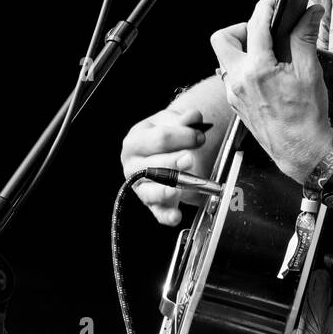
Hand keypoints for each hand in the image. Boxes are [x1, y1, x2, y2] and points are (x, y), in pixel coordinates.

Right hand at [120, 106, 209, 225]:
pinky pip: (158, 213)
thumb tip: (192, 117)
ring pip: (152, 191)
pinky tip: (177, 216)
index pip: (158, 139)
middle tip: (190, 158)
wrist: (162, 150)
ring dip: (169, 188)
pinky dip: (168, 216)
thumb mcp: (171, 122)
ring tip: (184, 183)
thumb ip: (184, 119)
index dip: (182, 137)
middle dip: (174, 162)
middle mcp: (133, 166)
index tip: (199, 136)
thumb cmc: (165, 136)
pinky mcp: (152, 204)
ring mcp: (141, 186)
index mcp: (135, 142)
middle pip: (154, 166)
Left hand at [210, 0, 332, 184]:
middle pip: (223, 38)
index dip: (266, 5)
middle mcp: (239, 80)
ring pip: (226, 57)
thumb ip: (306, 37)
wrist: (301, 150)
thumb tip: (310, 12)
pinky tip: (266, 71)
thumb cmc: (306, 117)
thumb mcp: (310, 71)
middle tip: (263, 30)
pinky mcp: (236, 103)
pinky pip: (232, 76)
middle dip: (242, 27)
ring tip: (268, 51)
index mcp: (258, 69)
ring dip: (244, 48)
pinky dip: (246, 66)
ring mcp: (234, 93)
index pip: (256, 24)